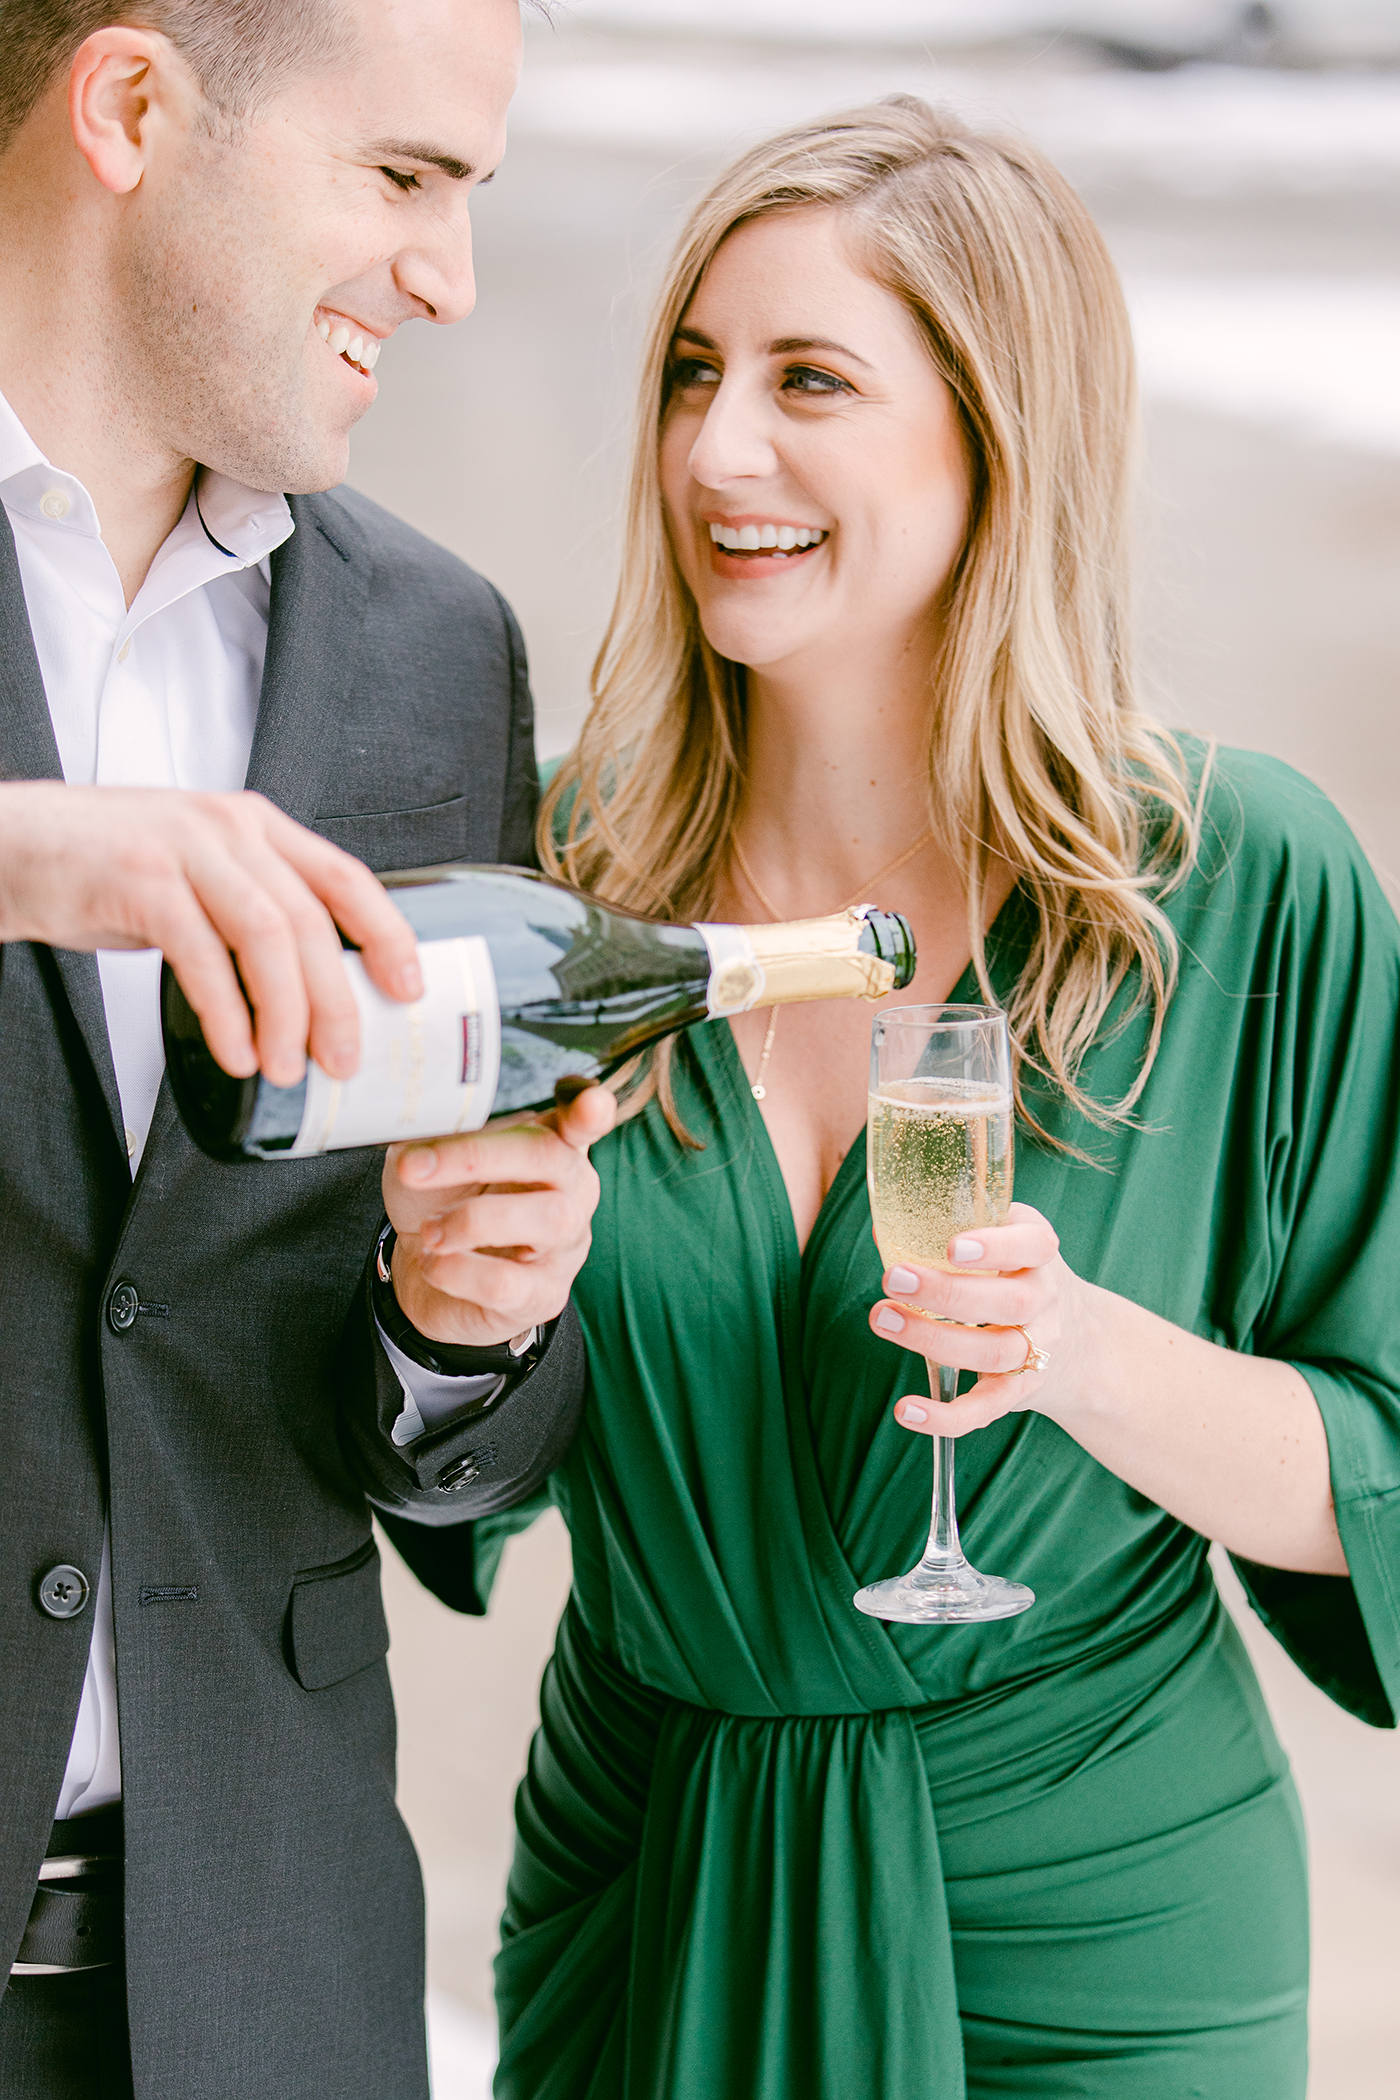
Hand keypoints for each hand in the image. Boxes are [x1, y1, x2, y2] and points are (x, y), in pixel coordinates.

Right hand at [0, 781, 420, 1084]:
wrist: (16, 845)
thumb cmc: (112, 870)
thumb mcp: (201, 874)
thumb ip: (255, 910)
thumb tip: (317, 991)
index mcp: (257, 826)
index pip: (345, 877)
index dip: (387, 934)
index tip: (410, 989)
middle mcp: (229, 829)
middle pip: (311, 920)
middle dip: (337, 1000)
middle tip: (344, 1059)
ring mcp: (184, 848)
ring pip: (266, 935)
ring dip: (286, 1013)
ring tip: (287, 1067)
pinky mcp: (139, 879)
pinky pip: (200, 954)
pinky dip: (225, 1012)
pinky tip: (236, 1052)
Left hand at [383, 1080, 617, 1350]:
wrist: (424, 1270)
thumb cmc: (438, 1202)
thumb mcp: (425, 1157)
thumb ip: (429, 1132)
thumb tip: (415, 1121)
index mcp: (549, 1145)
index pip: (581, 1121)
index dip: (590, 1110)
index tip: (590, 1101)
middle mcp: (571, 1192)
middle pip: (551, 1157)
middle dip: (476, 1157)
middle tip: (413, 1169)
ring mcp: (565, 1247)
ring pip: (549, 1220)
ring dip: (470, 1221)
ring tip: (429, 1232)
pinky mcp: (543, 1295)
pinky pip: (507, 1281)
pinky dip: (455, 1270)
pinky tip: (434, 1265)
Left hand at [867, 1203, 1088, 1437]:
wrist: (1079, 1339)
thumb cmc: (1016, 1274)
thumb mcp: (1006, 1236)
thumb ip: (957, 1222)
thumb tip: (884, 1219)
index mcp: (1040, 1254)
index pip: (1032, 1245)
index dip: (995, 1247)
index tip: (951, 1246)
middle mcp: (1045, 1300)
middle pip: (1011, 1303)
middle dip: (949, 1292)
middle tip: (893, 1277)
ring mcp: (1037, 1349)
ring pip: (995, 1353)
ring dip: (934, 1340)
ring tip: (882, 1318)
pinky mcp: (1019, 1392)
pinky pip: (986, 1409)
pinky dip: (946, 1416)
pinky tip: (905, 1410)